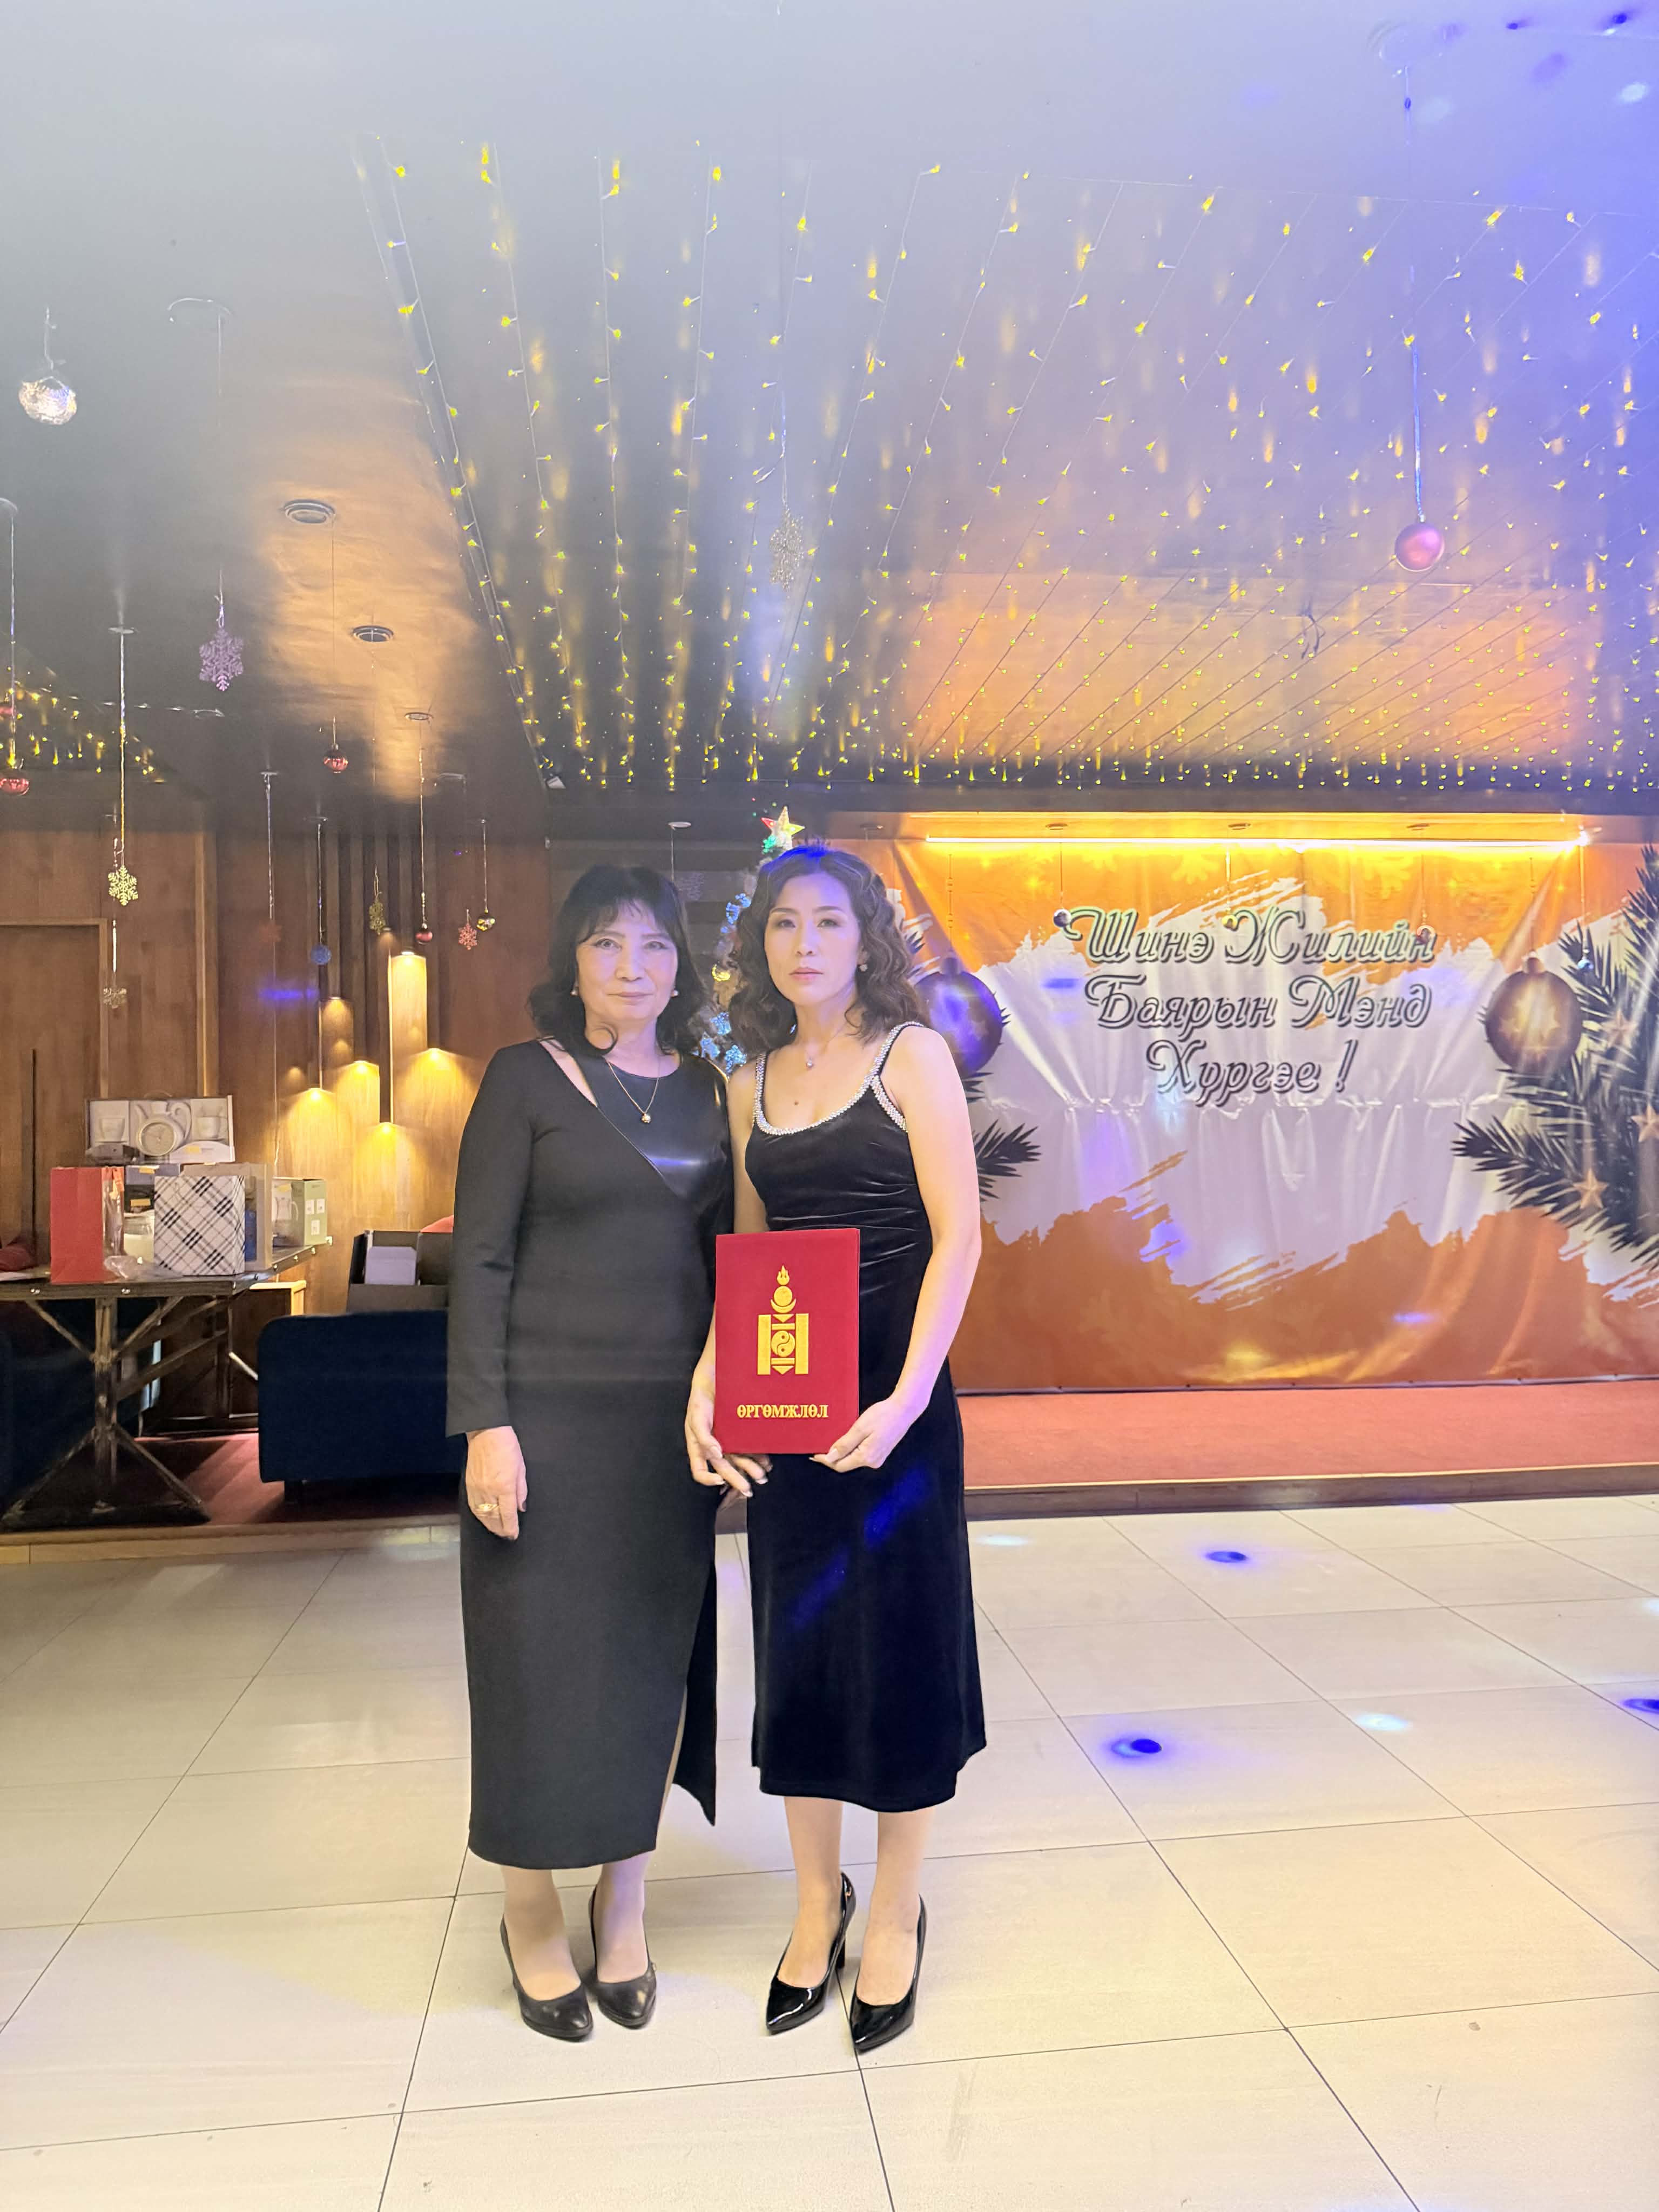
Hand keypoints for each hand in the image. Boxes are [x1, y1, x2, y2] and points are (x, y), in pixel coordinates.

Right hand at [466, 1425, 526, 1538]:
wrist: (486, 1433)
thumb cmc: (507, 1446)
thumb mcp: (521, 1468)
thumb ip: (521, 1490)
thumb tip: (521, 1507)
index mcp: (505, 1486)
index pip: (508, 1515)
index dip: (511, 1527)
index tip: (514, 1534)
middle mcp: (489, 1491)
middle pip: (494, 1518)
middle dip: (501, 1529)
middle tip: (506, 1535)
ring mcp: (477, 1488)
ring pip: (482, 1515)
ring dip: (490, 1526)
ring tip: (496, 1530)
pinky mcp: (469, 1484)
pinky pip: (473, 1506)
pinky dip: (479, 1515)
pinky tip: (484, 1518)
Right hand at [685, 1364, 769, 1498]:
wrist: (717, 1376)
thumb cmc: (701, 1396)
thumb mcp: (697, 1415)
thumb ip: (703, 1436)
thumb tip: (715, 1454)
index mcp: (698, 1445)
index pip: (700, 1470)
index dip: (708, 1479)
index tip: (721, 1481)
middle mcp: (713, 1445)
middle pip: (724, 1469)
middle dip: (736, 1480)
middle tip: (748, 1489)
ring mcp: (727, 1439)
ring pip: (739, 1460)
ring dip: (750, 1470)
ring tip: (762, 1476)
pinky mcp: (740, 1432)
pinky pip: (749, 1448)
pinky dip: (757, 1456)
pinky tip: (766, 1461)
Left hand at [812, 1393, 922, 1472]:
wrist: (904, 1409)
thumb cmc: (883, 1415)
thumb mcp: (860, 1428)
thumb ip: (844, 1444)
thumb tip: (830, 1457)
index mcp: (866, 1457)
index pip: (839, 1465)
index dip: (825, 1460)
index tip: (813, 1454)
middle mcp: (872, 1462)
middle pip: (846, 1464)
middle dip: (832, 1457)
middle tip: (818, 1447)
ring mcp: (877, 1458)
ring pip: (853, 1459)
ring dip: (842, 1453)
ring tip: (830, 1442)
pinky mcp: (880, 1453)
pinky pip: (861, 1455)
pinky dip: (851, 1450)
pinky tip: (846, 1441)